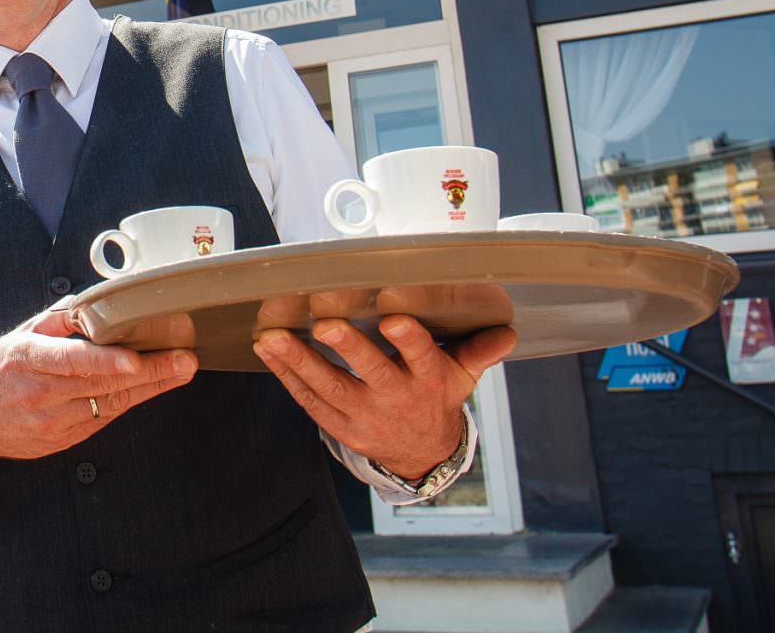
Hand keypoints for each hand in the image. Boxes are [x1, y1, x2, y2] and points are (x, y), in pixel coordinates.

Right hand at [0, 307, 198, 480]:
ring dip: (150, 386)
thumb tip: (94, 301)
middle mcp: (40, 393)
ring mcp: (52, 421)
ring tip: (181, 368)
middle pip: (102, 383)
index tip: (136, 360)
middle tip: (185, 360)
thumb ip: (57, 319)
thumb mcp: (18, 335)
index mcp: (26, 359)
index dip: (105, 361)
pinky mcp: (63, 440)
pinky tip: (154, 386)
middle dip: (149, 371)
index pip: (70, 360)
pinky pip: (103, 418)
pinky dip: (130, 400)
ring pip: (110, 403)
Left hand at [253, 315, 515, 480]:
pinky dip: (285, 375)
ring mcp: (364, 416)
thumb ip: (478, 351)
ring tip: (272, 336)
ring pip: (329, 388)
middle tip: (324, 325)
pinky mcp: (338, 426)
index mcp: (428, 382)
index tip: (395, 319)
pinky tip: (266, 351)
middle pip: (372, 373)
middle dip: (347, 349)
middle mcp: (395, 399)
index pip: (423, 358)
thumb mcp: (463, 377)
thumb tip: (507, 331)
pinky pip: (308, 400)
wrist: (420, 455)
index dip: (409, 341)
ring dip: (298, 361)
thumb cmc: (436, 399)